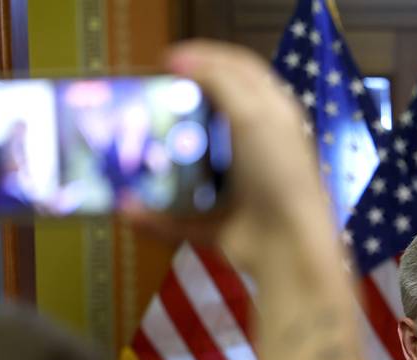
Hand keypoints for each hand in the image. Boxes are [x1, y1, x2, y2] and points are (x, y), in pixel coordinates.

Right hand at [124, 41, 332, 272]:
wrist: (289, 244)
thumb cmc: (278, 173)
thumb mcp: (253, 115)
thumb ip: (219, 80)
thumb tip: (180, 58)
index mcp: (274, 117)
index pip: (241, 73)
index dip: (206, 58)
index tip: (166, 60)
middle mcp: (257, 150)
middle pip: (211, 120)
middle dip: (175, 109)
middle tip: (143, 101)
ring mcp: (239, 188)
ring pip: (191, 169)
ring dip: (159, 162)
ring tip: (130, 146)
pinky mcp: (223, 225)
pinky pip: (180, 221)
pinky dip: (154, 218)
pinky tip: (127, 210)